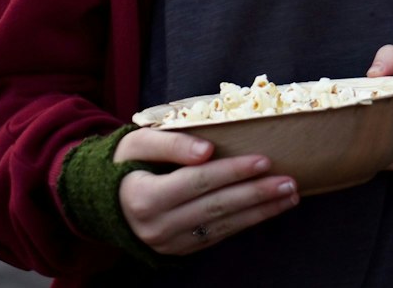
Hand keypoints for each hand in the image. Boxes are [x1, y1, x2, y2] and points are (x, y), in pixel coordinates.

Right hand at [113, 127, 298, 254]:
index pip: (197, 182)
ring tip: (289, 196)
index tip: (263, 160)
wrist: (104, 201)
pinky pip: (218, 236)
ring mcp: (170, 242)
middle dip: (256, 194)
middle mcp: (157, 226)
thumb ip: (170, 143)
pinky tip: (269, 210)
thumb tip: (206, 150)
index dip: (231, 171)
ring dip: (260, 211)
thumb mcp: (137, 143)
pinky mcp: (181, 249)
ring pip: (222, 226)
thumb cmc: (125, 164)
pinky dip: (246, 222)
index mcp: (144, 197)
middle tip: (288, 181)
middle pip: (215, 207)